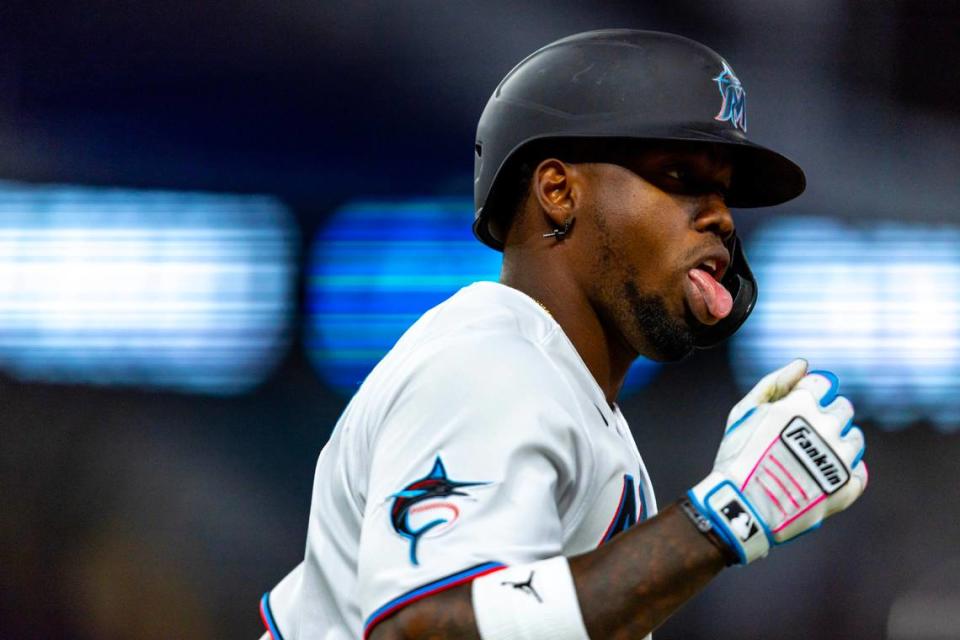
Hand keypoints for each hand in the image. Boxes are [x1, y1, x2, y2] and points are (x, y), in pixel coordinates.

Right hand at [689, 363, 867, 563]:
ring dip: (838, 442)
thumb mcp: (744, 412)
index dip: (809, 395)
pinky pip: (860, 472)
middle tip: (800, 437)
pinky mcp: (846, 487)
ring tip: (811, 459)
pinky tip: (823, 477)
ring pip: (855, 438)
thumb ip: (774, 383)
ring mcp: (840, 458)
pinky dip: (846, 472)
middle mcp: (827, 427)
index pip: (824, 384)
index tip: (796, 410)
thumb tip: (803, 365)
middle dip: (825, 416)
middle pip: (843, 408)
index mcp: (802, 404)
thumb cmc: (737, 456)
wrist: (741, 507)